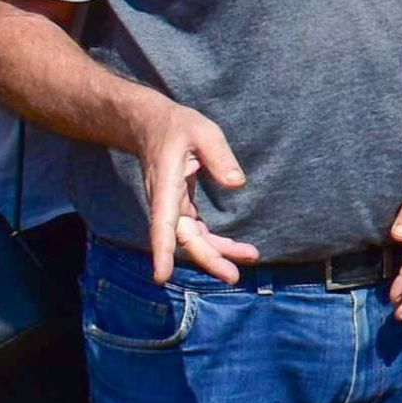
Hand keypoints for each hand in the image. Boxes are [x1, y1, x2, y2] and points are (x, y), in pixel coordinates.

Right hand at [133, 100, 258, 284]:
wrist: (151, 125)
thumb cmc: (177, 127)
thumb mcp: (203, 132)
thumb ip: (220, 156)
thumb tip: (237, 183)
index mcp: (166, 185)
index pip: (162, 223)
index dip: (162, 251)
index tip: (161, 277)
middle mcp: (165, 202)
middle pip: (183, 238)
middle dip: (207, 258)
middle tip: (234, 277)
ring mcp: (172, 207)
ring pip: (192, 238)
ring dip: (217, 252)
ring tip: (250, 257)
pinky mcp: (180, 207)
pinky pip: (197, 231)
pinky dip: (215, 242)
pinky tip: (237, 249)